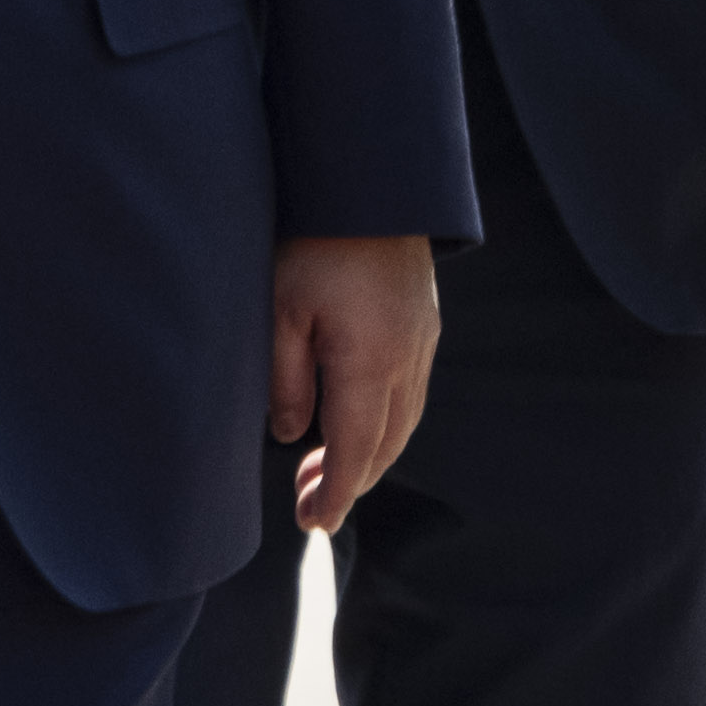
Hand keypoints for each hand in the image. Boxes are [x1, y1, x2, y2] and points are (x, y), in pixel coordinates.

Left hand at [270, 235, 436, 531]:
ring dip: (368, 454)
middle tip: (307, 505)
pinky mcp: (425, 324)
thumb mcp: (280, 308)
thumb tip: (290, 435)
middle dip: (349, 482)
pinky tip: (355, 420)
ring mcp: (423, 341)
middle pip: (386, 445)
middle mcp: (408, 360)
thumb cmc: (315, 239)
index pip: (355, 451)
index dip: (335, 494)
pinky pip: (411, 393)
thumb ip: (284, 379)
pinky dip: (384, 423)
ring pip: (403, 422)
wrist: (372, 181)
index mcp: (370, 363)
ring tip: (323, 470)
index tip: (313, 524)